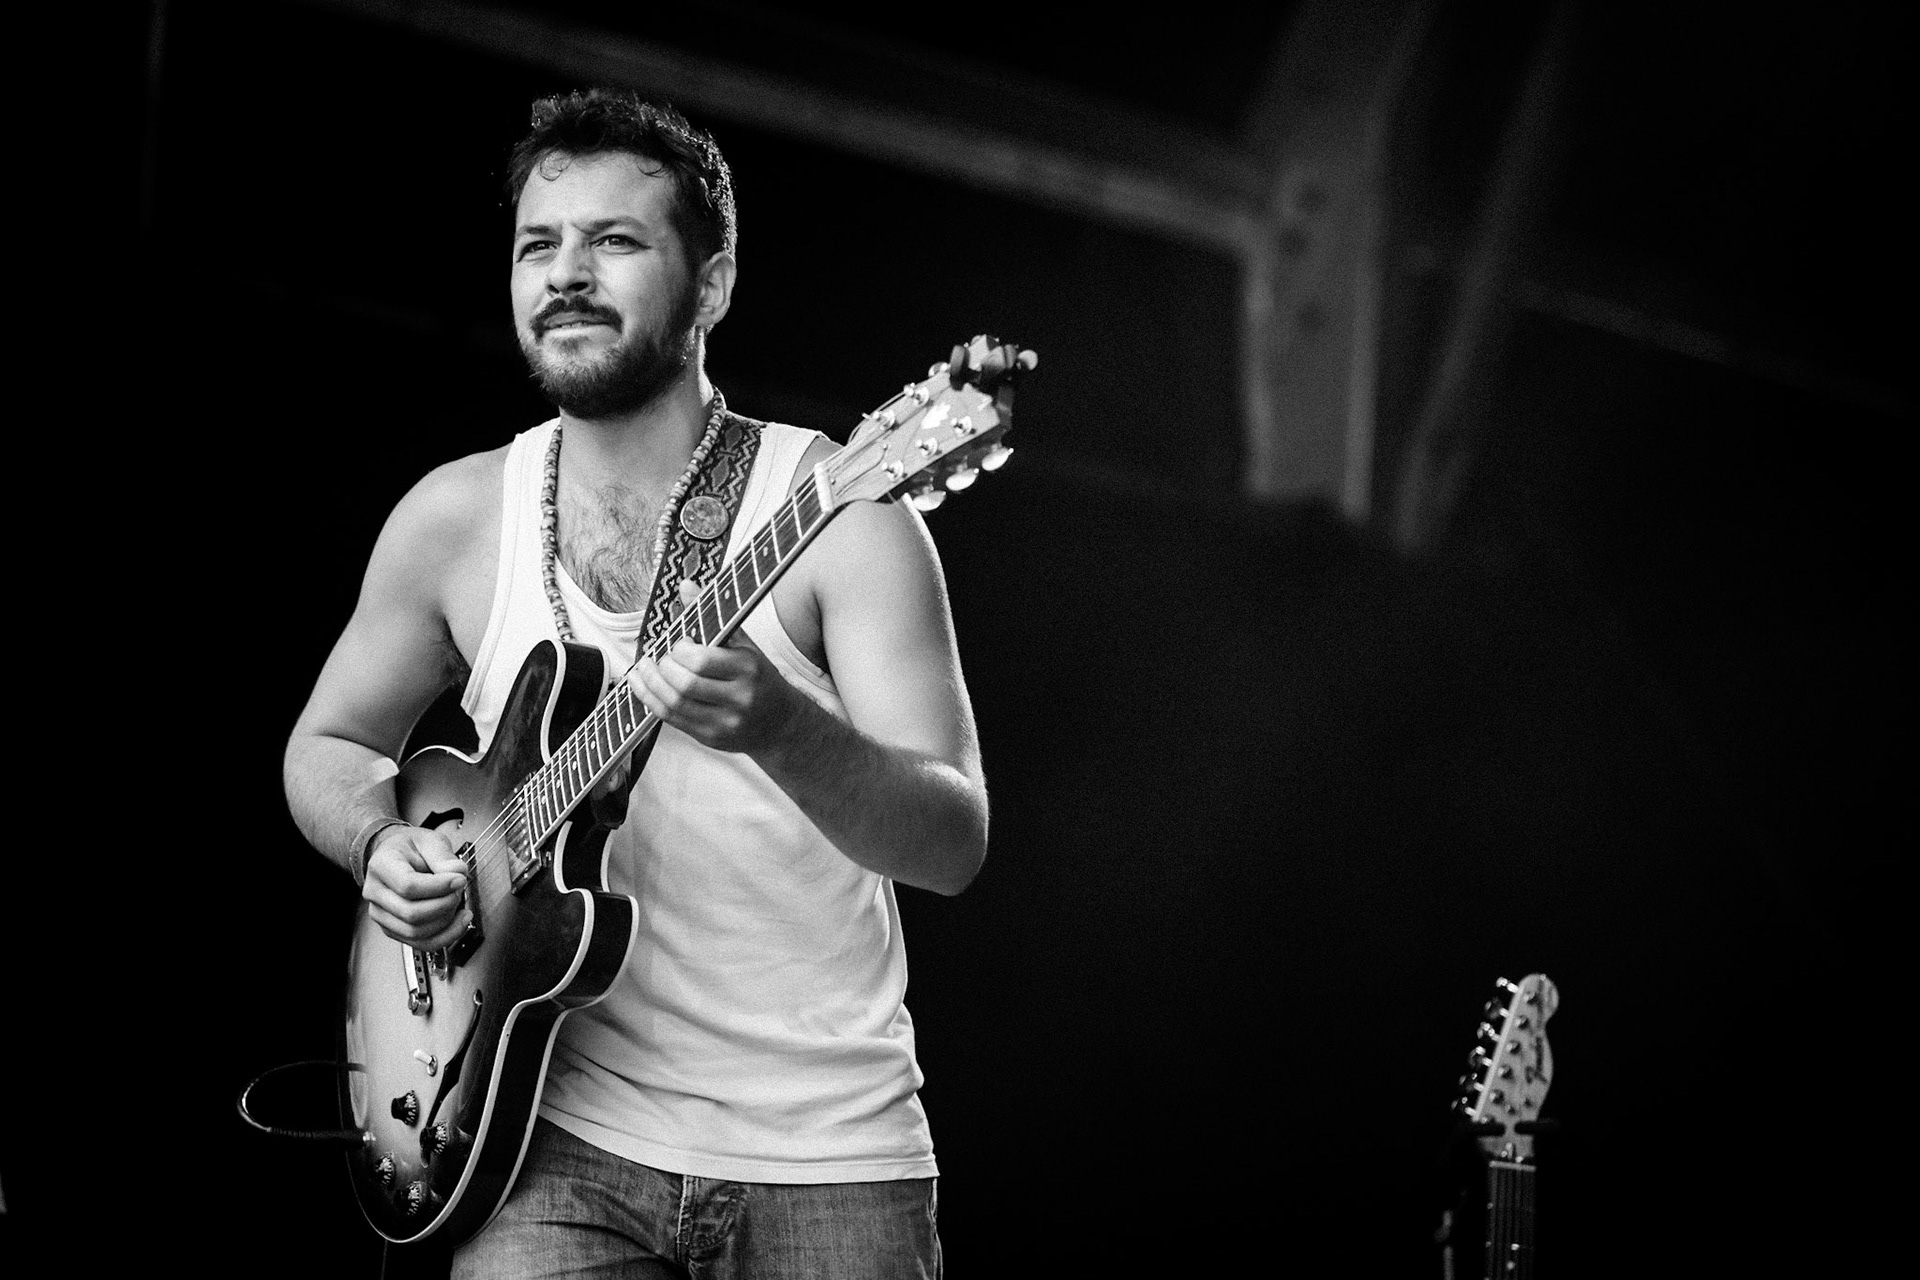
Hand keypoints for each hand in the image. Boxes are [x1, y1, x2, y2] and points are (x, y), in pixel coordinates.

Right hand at [362, 823, 469, 950]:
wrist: (397, 856)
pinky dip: (445, 936)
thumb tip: (457, 874)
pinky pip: (420, 943)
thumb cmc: (411, 848)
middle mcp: (375, 892)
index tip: (460, 879)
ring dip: (446, 921)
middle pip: (411, 914)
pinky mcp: (392, 928)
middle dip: (444, 905)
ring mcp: (381, 914)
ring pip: (415, 932)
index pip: (408, 886)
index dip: (439, 887)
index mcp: (381, 866)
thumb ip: (443, 856)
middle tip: (459, 890)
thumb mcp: (429, 840)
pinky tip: (458, 921)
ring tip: (458, 903)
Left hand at [627, 632, 805, 755]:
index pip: (701, 660)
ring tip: (643, 668)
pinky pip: (672, 719)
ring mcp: (724, 722)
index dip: (680, 651)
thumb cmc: (758, 677)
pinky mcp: (711, 738)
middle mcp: (739, 698)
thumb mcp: (743, 645)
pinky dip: (651, 701)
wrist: (780, 722)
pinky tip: (644, 686)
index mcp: (748, 669)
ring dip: (650, 684)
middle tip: (657, 657)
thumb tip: (685, 585)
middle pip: (685, 684)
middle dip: (662, 668)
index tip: (678, 643)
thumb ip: (713, 615)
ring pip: (674, 704)